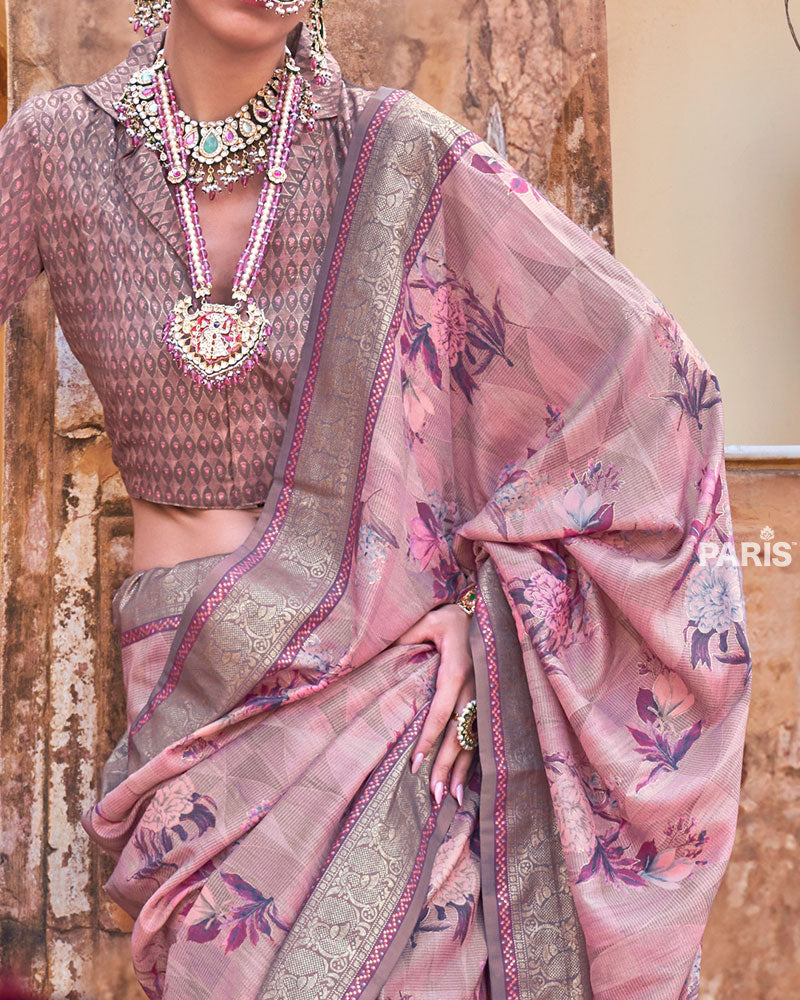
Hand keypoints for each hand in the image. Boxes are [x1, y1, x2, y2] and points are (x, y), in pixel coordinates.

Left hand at [393, 602, 475, 807]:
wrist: (489, 612)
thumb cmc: (451, 617)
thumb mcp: (427, 621)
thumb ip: (405, 638)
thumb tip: (379, 655)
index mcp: (457, 671)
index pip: (440, 712)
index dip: (429, 740)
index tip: (416, 765)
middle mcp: (476, 688)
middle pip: (459, 734)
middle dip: (446, 766)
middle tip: (435, 796)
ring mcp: (486, 696)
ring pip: (474, 739)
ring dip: (462, 769)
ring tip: (451, 798)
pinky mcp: (490, 700)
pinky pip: (481, 733)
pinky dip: (475, 758)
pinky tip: (467, 780)